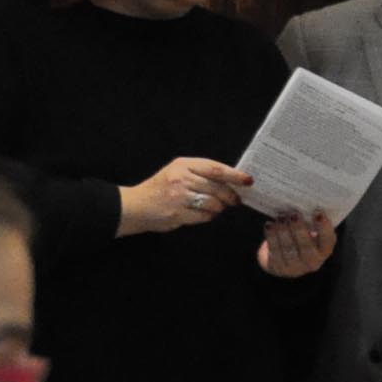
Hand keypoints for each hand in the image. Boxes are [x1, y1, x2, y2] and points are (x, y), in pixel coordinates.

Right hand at [120, 158, 250, 235]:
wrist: (134, 206)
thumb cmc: (161, 188)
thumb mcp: (177, 171)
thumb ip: (200, 172)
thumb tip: (232, 179)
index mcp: (183, 165)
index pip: (215, 169)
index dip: (234, 175)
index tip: (248, 180)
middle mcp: (181, 179)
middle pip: (217, 187)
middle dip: (231, 195)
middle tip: (236, 200)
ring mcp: (178, 197)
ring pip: (213, 203)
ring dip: (219, 207)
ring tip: (217, 207)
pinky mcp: (177, 214)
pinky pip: (204, 216)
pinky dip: (209, 216)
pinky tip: (204, 214)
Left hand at [257, 211, 336, 276]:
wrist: (285, 257)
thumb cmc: (301, 236)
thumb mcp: (311, 229)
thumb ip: (311, 219)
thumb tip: (305, 199)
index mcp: (324, 249)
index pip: (327, 239)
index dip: (323, 227)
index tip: (318, 212)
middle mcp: (312, 262)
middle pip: (306, 247)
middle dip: (299, 229)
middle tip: (294, 214)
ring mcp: (295, 268)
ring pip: (288, 249)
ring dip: (283, 231)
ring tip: (280, 217)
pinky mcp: (278, 268)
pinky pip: (274, 252)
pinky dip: (271, 237)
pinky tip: (269, 225)